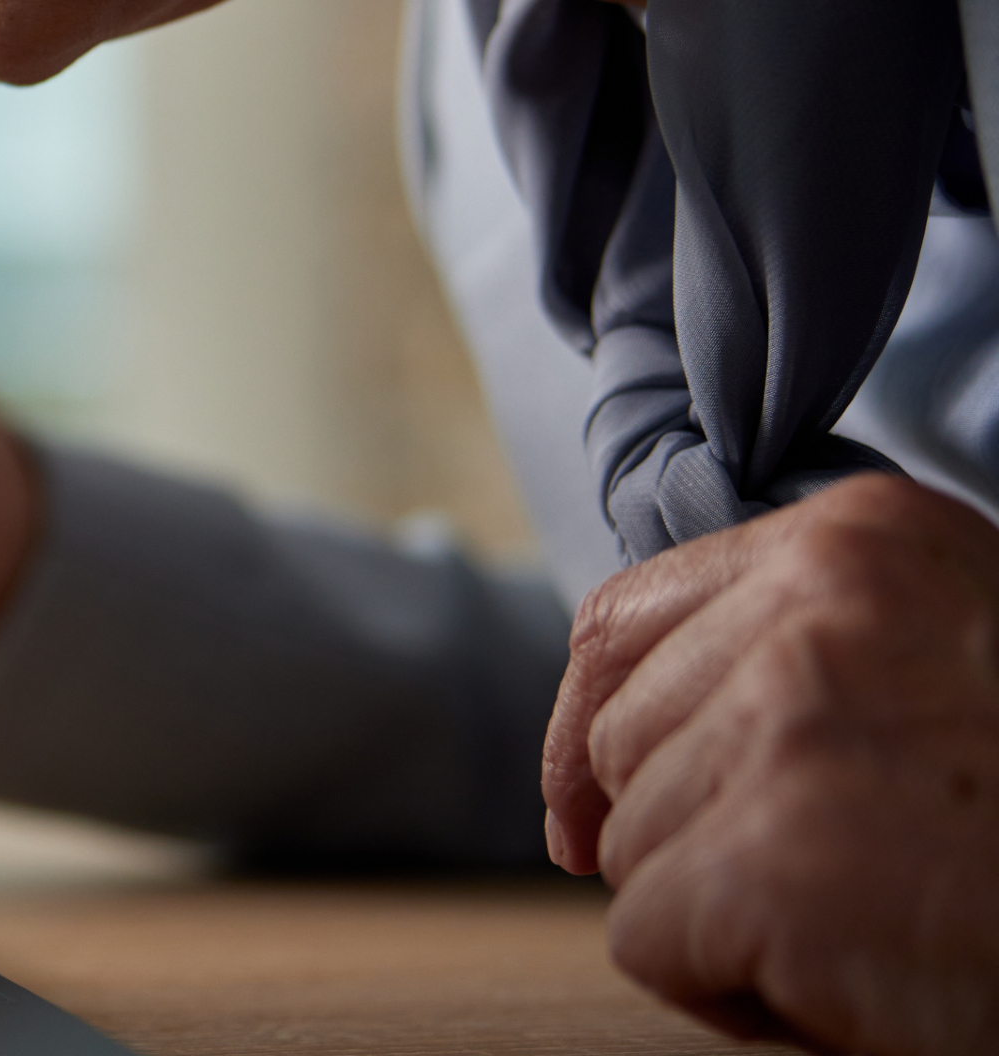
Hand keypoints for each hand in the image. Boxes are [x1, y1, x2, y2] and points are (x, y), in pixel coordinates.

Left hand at [544, 474, 998, 1051]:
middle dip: (692, 837)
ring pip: (633, 851)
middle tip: (840, 886)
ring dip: (726, 918)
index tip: (591, 812)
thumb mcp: (945, 661)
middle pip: (622, 743)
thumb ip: (798, 662)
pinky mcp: (774, 858)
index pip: (620, 623)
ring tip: (875, 927)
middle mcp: (813, 610)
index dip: (591, 737)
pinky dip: (735, 995)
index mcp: (857, 541)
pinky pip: (653, 943)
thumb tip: (599, 770)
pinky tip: (856, 987)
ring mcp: (788, 729)